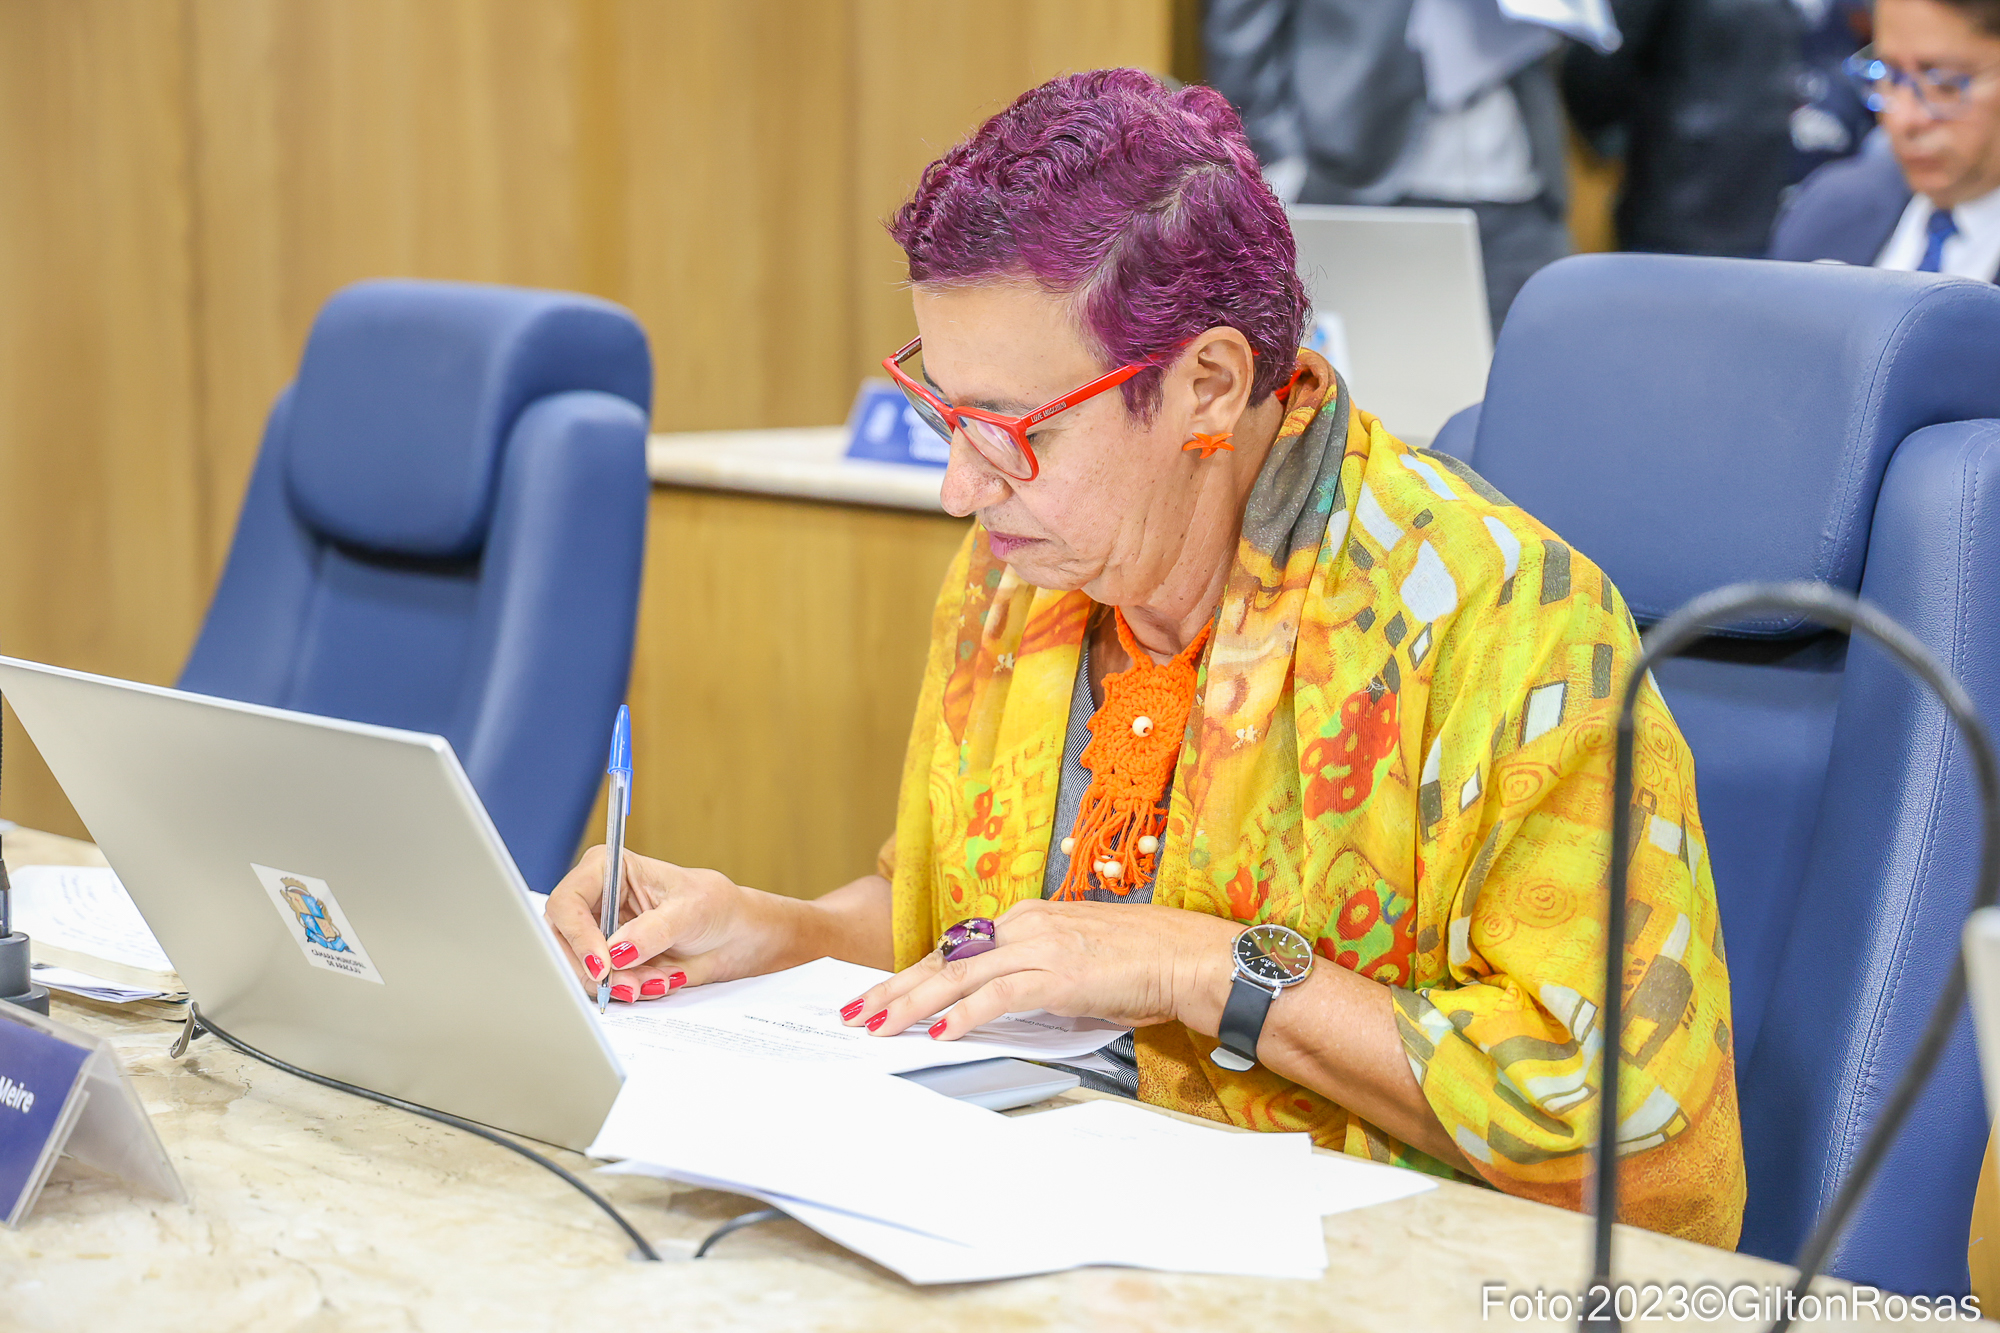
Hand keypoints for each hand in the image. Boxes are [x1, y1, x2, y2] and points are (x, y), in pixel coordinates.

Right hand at [543, 846, 763, 1002]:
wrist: (734, 937)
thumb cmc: (714, 906)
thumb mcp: (690, 911)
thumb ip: (653, 930)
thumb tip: (618, 952)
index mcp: (608, 869)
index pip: (567, 901)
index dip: (577, 934)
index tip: (603, 963)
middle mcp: (596, 901)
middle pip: (563, 941)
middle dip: (597, 969)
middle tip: (631, 985)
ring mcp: (600, 933)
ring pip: (581, 968)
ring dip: (616, 984)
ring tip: (657, 981)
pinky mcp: (611, 961)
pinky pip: (602, 985)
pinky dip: (628, 990)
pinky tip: (659, 980)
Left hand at [839, 899, 1237, 1038]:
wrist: (1187, 956)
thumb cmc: (1141, 962)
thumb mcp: (1075, 960)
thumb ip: (1035, 975)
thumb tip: (1003, 1005)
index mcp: (1028, 919)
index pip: (956, 948)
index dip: (914, 973)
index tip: (881, 994)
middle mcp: (1026, 925)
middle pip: (945, 959)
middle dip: (895, 987)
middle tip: (857, 1011)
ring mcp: (1040, 947)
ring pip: (960, 977)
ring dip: (913, 1004)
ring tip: (880, 1026)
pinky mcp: (1058, 975)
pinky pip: (999, 997)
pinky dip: (965, 1016)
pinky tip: (939, 1034)